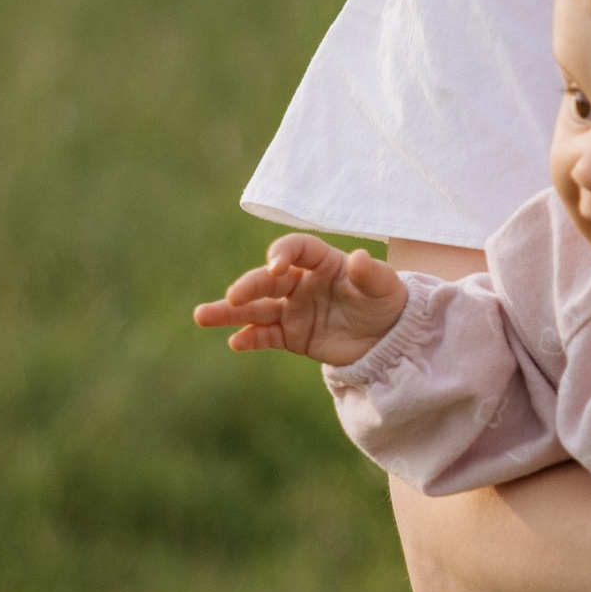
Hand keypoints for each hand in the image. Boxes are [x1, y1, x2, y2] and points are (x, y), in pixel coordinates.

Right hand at [193, 232, 406, 366]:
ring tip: (201, 315)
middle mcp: (301, 282)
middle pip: (267, 280)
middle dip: (248, 286)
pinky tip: (235, 342)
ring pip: (256, 308)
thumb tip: (359, 258)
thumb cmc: (387, 302)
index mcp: (321, 261)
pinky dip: (250, 338)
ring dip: (230, 312)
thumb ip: (371, 273)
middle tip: (233, 296)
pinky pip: (265, 335)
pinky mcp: (291, 335)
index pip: (295, 249)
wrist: (389, 339)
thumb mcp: (385, 286)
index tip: (277, 266)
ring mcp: (293, 309)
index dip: (283, 254)